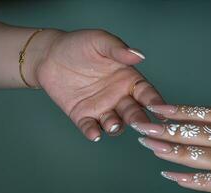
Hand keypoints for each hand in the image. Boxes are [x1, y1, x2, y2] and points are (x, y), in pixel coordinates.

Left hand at [32, 29, 164, 140]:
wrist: (49, 55)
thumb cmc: (78, 45)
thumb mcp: (100, 42)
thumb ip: (118, 50)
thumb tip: (139, 56)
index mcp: (128, 79)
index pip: (146, 93)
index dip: (155, 101)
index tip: (161, 110)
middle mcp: (118, 96)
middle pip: (133, 111)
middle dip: (139, 119)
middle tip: (141, 124)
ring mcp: (101, 108)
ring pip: (114, 123)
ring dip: (116, 126)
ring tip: (112, 124)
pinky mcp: (82, 116)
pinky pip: (90, 127)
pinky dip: (92, 132)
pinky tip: (93, 133)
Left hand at [131, 85, 210, 192]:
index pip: (209, 114)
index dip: (181, 111)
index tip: (157, 108)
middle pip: (203, 132)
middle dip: (170, 130)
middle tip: (143, 127)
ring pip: (209, 154)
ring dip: (177, 152)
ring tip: (152, 148)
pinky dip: (197, 180)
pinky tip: (174, 177)